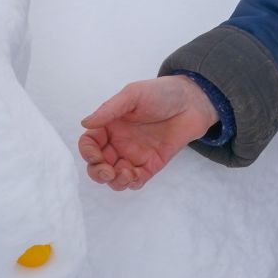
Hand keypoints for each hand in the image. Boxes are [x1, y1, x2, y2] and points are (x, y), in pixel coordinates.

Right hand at [77, 76, 219, 191]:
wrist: (192, 102)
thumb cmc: (161, 93)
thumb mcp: (133, 94)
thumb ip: (109, 110)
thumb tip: (84, 123)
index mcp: (110, 125)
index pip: (89, 143)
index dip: (87, 152)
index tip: (96, 155)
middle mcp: (119, 142)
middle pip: (98, 164)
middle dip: (98, 173)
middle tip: (108, 173)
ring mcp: (135, 155)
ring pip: (115, 177)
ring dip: (114, 181)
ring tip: (125, 174)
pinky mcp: (151, 165)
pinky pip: (136, 180)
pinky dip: (131, 183)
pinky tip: (134, 176)